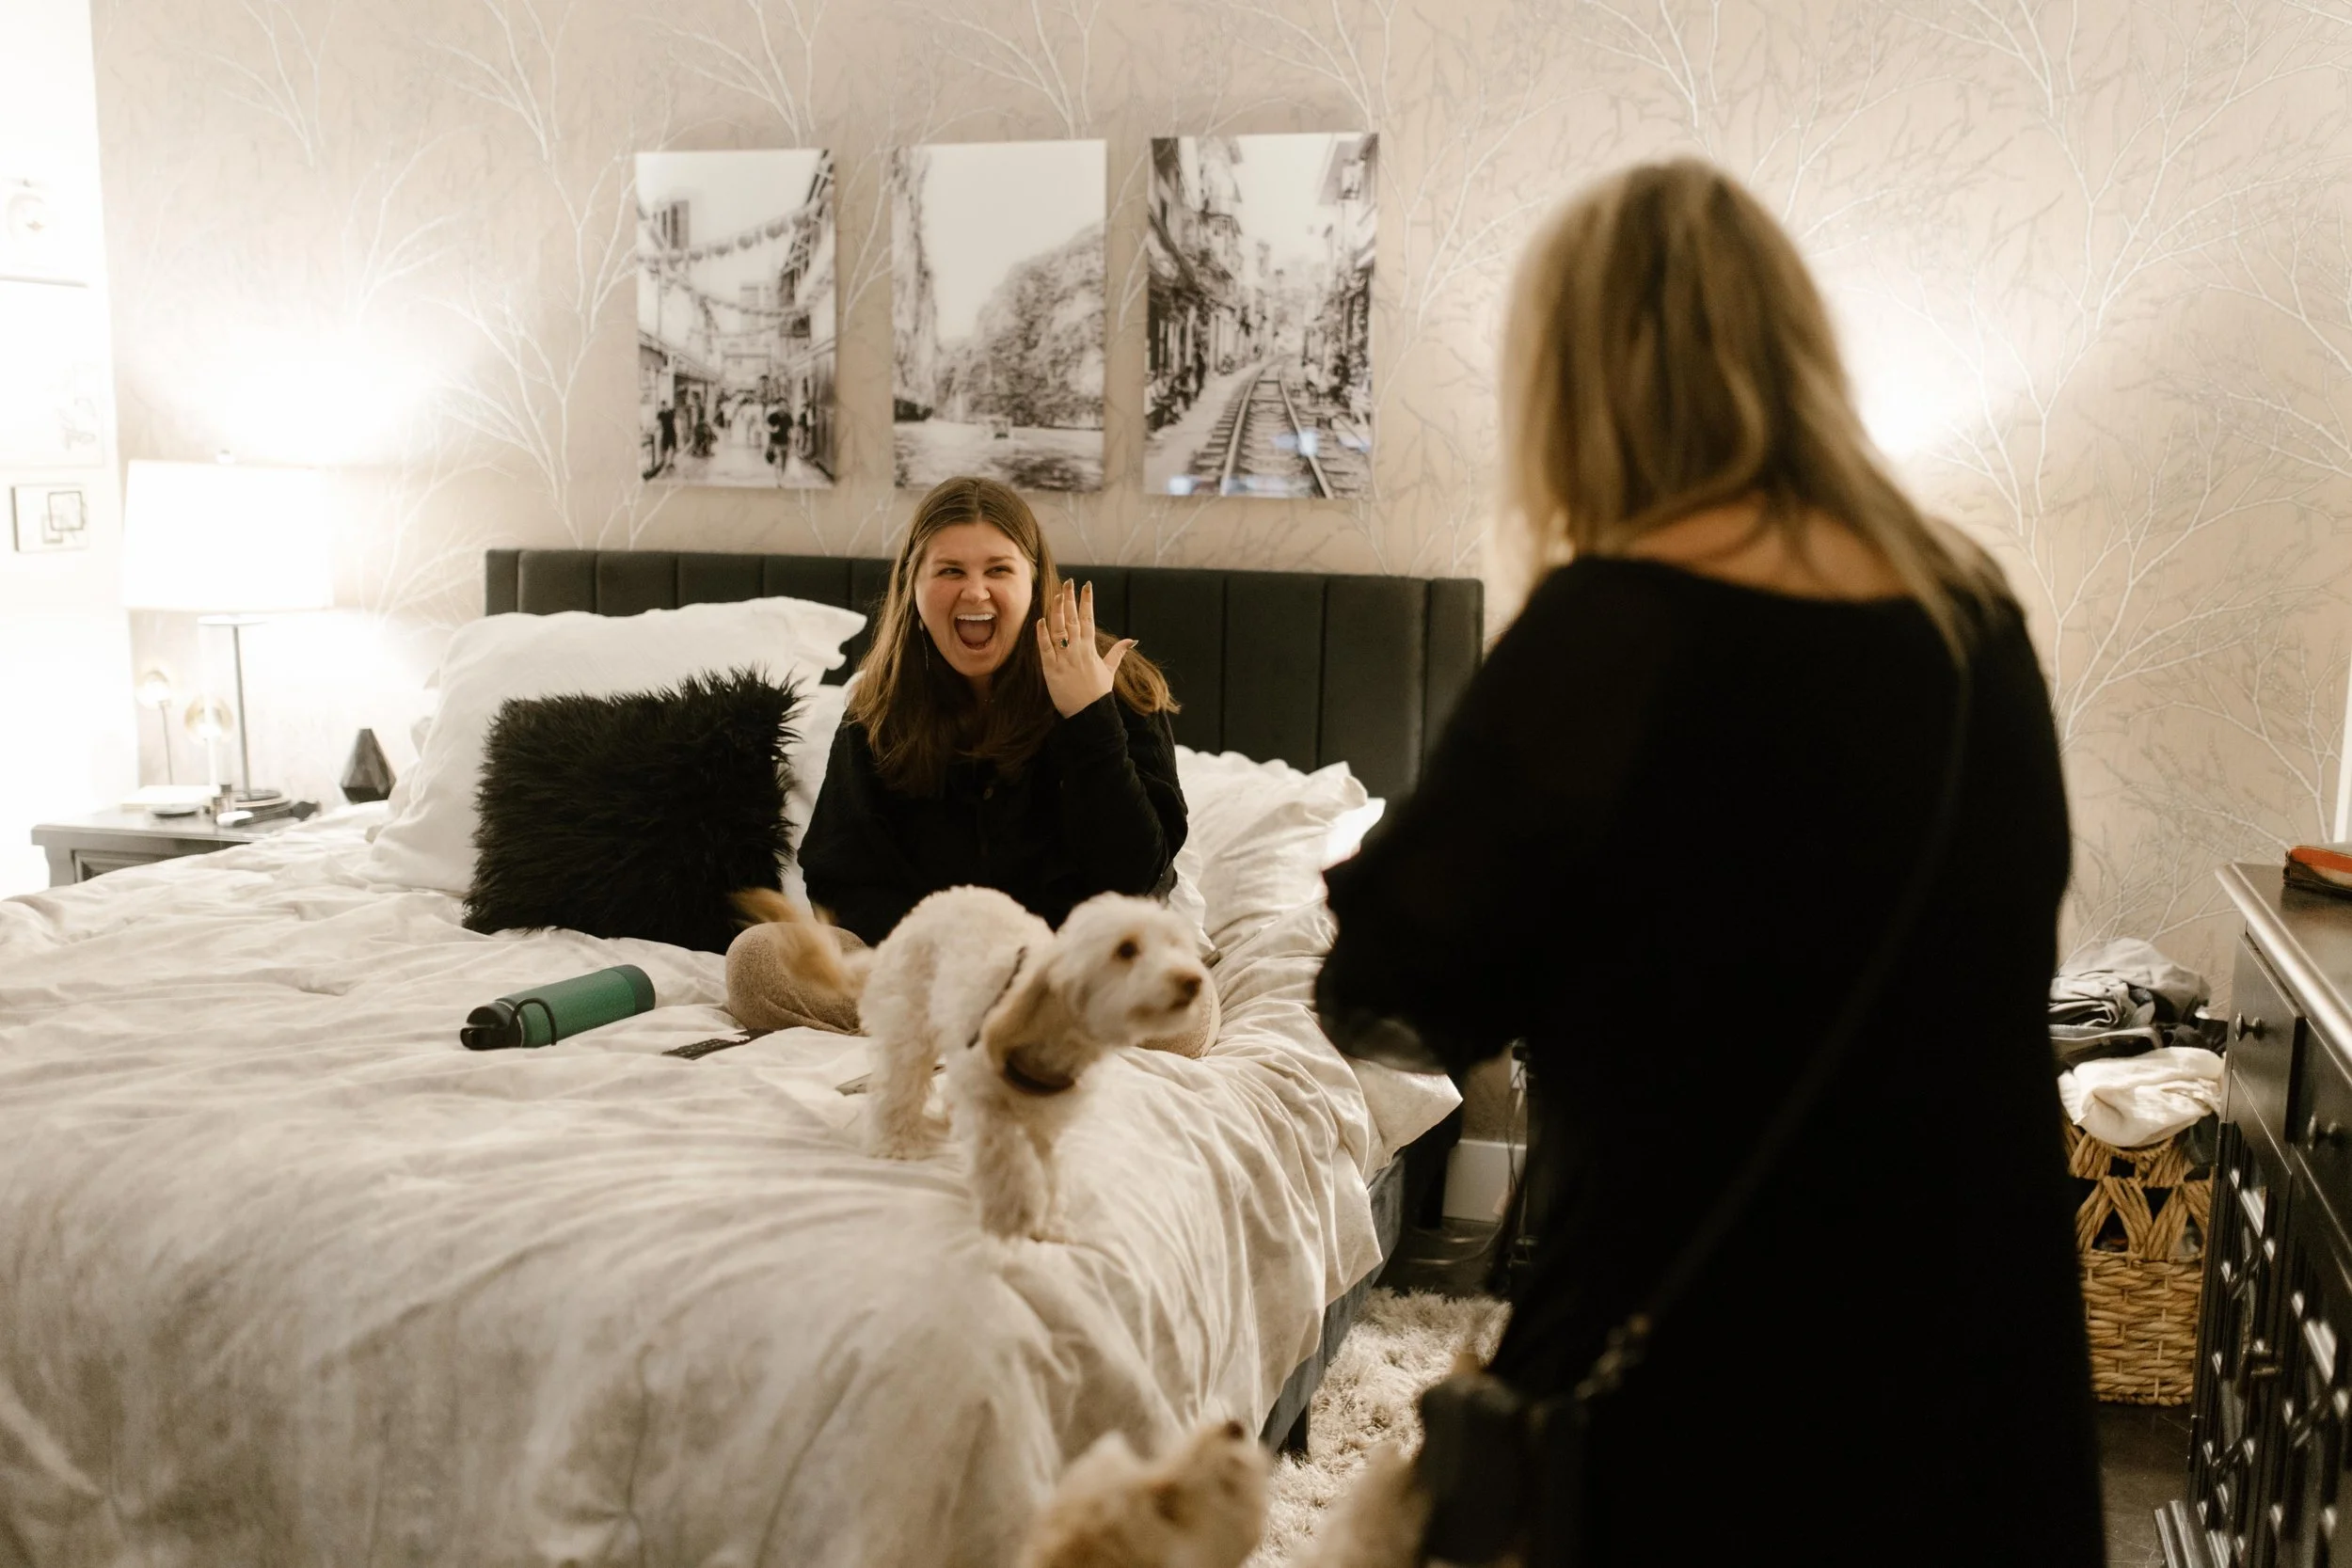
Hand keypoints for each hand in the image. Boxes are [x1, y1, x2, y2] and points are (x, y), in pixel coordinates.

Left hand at [1037, 579, 1135, 718]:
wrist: (1088, 715)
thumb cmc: (1098, 693)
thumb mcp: (1109, 671)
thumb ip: (1117, 653)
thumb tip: (1132, 641)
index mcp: (1091, 649)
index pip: (1089, 619)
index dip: (1087, 601)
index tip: (1086, 585)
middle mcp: (1077, 651)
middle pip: (1073, 619)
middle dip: (1070, 599)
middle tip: (1069, 582)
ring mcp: (1063, 659)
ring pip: (1059, 629)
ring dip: (1056, 611)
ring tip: (1056, 595)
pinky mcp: (1051, 669)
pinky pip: (1045, 648)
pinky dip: (1042, 634)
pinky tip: (1040, 620)